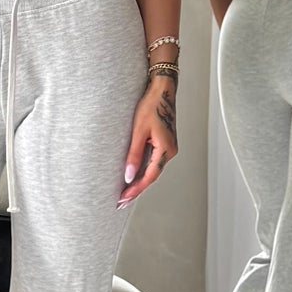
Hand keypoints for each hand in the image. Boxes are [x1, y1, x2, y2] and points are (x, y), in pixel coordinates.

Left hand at [118, 75, 177, 207]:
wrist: (162, 89)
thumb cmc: (151, 106)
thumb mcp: (138, 131)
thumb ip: (133, 155)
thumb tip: (128, 176)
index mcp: (166, 150)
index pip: (149, 176)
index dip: (135, 189)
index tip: (123, 198)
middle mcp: (170, 151)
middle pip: (151, 176)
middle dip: (136, 189)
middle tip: (120, 201)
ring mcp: (168, 147)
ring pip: (152, 169)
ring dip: (139, 181)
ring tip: (124, 193)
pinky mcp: (163, 143)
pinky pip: (153, 161)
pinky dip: (142, 170)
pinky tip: (133, 176)